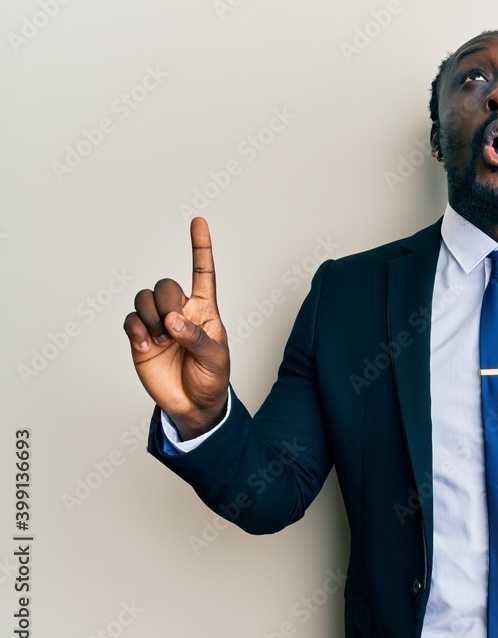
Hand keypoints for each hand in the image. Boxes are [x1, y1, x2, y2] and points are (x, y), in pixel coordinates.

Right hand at [123, 218, 229, 438]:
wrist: (193, 405)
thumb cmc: (212, 378)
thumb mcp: (215, 358)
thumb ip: (196, 337)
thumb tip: (172, 320)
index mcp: (204, 310)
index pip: (203, 273)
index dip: (200, 247)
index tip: (198, 221)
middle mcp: (180, 312)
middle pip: (165, 284)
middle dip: (165, 300)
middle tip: (171, 327)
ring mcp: (158, 324)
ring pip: (143, 298)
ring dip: (149, 315)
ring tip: (161, 339)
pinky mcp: (141, 339)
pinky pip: (130, 321)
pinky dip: (136, 329)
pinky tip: (148, 345)